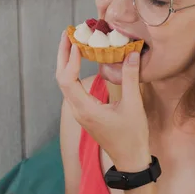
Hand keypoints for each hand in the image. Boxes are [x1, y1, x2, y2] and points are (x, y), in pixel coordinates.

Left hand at [56, 31, 150, 171]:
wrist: (131, 160)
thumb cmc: (132, 135)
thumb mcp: (133, 105)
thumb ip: (130, 78)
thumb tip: (131, 53)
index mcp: (85, 109)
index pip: (67, 79)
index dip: (70, 59)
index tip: (77, 41)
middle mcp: (77, 110)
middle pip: (61, 78)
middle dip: (63, 55)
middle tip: (69, 33)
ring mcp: (80, 112)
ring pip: (65, 83)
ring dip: (67, 62)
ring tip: (74, 42)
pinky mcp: (85, 112)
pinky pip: (72, 88)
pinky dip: (73, 71)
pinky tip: (82, 61)